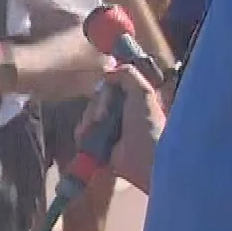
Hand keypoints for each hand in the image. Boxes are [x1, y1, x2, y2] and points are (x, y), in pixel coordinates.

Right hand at [77, 64, 162, 192]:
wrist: (145, 159)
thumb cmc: (148, 125)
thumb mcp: (143, 92)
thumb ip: (127, 74)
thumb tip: (107, 72)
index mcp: (136, 98)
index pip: (113, 83)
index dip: (107, 84)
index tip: (106, 83)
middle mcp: (123, 111)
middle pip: (99, 97)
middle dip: (98, 104)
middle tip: (103, 115)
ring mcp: (111, 128)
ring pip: (89, 113)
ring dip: (90, 119)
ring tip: (97, 128)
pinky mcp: (100, 143)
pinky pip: (83, 131)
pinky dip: (84, 132)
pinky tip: (89, 136)